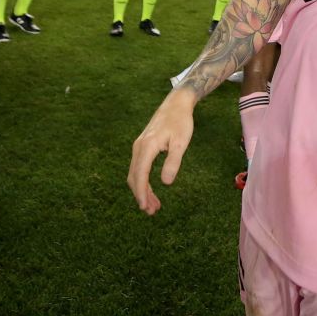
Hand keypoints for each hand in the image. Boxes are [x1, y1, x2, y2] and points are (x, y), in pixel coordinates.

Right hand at [127, 89, 196, 214]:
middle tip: (152, 211)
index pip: (140, 174)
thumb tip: (166, 182)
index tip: (144, 207)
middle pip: (135, 176)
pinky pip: (139, 167)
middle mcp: (139, 147)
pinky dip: (143, 181)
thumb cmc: (181, 122)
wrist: (176, 104)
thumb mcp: (181, 142)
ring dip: (142, 190)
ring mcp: (139, 146)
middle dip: (141, 195)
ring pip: (135, 173)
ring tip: (153, 206)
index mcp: (147, 146)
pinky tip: (152, 190)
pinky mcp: (142, 147)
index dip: (141, 192)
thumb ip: (173, 161)